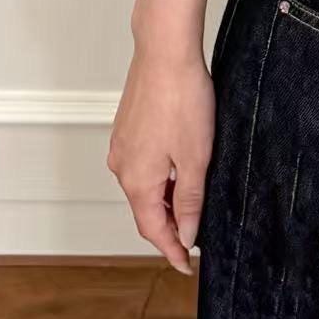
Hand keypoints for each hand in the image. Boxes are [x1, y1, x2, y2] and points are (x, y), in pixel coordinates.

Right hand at [107, 47, 214, 273]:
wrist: (165, 53)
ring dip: (166, 200)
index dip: (171, 250)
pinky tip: (180, 171)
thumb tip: (187, 234)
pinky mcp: (128, 128)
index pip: (154, 229)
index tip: (186, 266)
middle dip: (170, 227)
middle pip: (146, 210)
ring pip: (144, 186)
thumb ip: (191, 198)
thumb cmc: (183, 100)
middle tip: (193, 241)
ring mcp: (122, 146)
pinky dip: (160, 177)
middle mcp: (122, 167)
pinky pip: (143, 165)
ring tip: (193, 208)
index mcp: (137, 180)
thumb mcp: (196, 156)